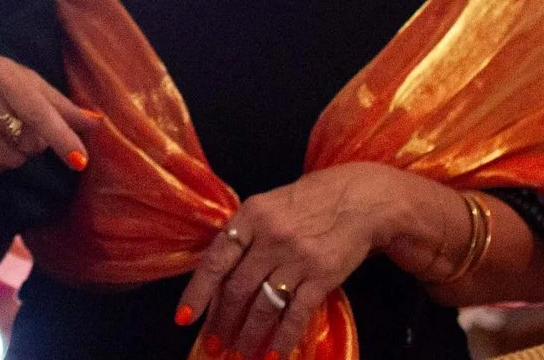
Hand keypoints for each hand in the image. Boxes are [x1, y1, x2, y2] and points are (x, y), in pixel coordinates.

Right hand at [0, 45, 97, 179]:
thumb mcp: (18, 74)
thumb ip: (56, 101)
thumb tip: (95, 123)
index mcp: (4, 77)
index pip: (38, 112)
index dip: (61, 137)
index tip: (80, 160)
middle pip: (29, 143)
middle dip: (35, 140)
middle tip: (20, 123)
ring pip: (11, 160)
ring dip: (15, 153)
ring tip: (1, 131)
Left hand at [177, 165, 409, 359]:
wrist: (359, 199)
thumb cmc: (307, 202)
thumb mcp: (267, 205)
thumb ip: (243, 236)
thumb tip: (218, 280)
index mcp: (251, 216)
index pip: (216, 259)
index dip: (198, 292)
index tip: (184, 318)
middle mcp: (271, 237)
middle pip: (238, 288)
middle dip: (223, 322)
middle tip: (214, 345)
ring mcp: (297, 258)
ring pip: (264, 306)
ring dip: (249, 335)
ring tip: (240, 353)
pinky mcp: (323, 276)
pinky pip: (296, 314)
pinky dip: (283, 337)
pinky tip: (274, 354)